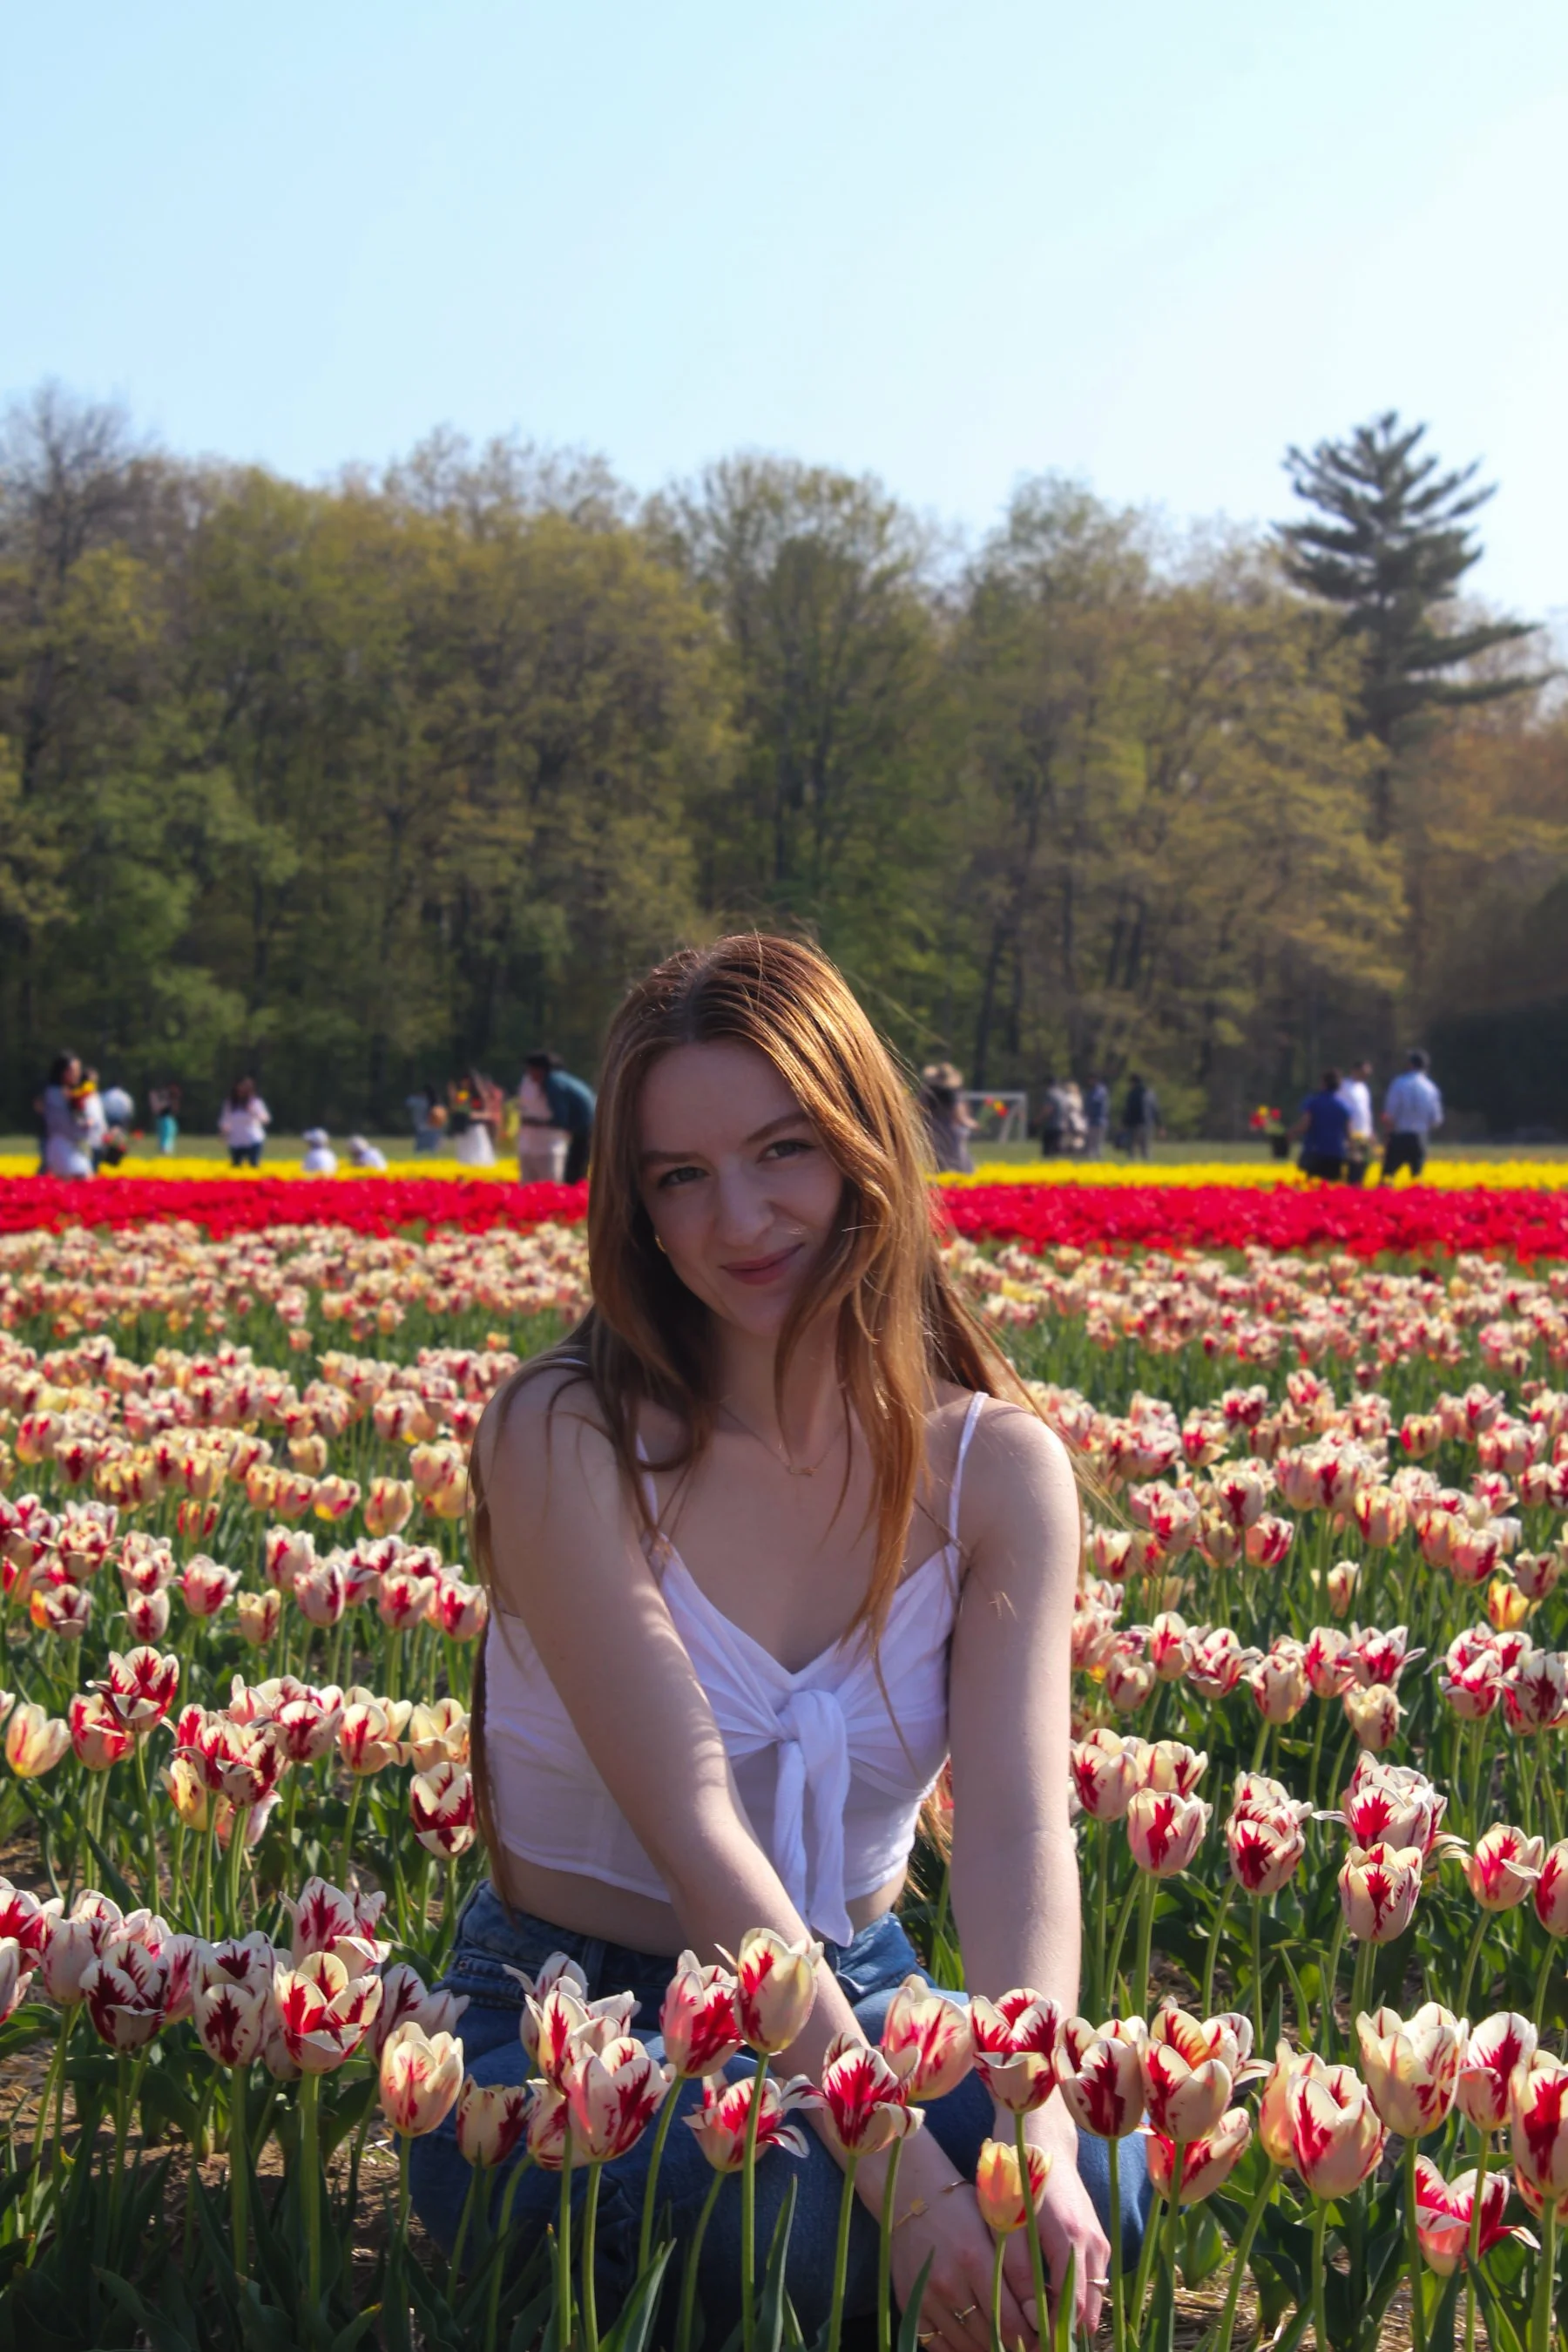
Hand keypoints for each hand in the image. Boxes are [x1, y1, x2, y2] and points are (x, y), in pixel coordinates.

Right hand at [892, 2182, 1031, 2351]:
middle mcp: (948, 2281)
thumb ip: (1019, 2265)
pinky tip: (975, 2343)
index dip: (1031, 2335)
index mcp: (974, 2258)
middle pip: (990, 2335)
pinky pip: (936, 2345)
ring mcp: (926, 2296)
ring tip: (1004, 2342)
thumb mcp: (995, 2223)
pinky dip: (959, 2350)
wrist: (911, 2194)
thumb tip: (1041, 2308)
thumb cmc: (961, 2207)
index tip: (1043, 2337)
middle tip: (1028, 2342)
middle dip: (1014, 2343)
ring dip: (989, 2348)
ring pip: (966, 2344)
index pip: (1010, 2318)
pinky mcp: (909, 2303)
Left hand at [1003, 2153, 1110, 2341]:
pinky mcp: (1096, 2237)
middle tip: (1032, 2341)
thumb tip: (1031, 2320)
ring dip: (1069, 2314)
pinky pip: (1090, 2280)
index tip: (1032, 2347)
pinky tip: (1045, 2296)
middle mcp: (1094, 2245)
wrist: (1042, 2137)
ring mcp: (1099, 2241)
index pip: (1075, 2311)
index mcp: (1072, 2242)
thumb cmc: (1017, 2178)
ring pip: (1092, 2296)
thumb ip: (1020, 2272)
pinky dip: (1073, 2295)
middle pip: (1089, 2310)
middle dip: (1064, 2331)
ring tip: (1036, 2323)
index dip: (1055, 2336)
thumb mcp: (1008, 2224)